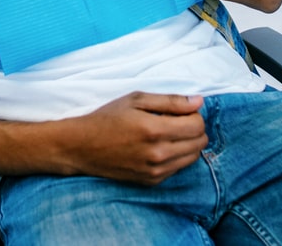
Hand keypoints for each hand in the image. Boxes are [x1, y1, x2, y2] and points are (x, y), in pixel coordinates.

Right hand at [61, 92, 205, 184]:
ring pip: (192, 158)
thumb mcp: (136, 99)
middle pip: (199, 143)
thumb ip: (171, 100)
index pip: (197, 126)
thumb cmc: (108, 118)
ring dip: (187, 144)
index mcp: (155, 130)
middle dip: (193, 129)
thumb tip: (199, 102)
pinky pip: (178, 168)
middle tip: (175, 120)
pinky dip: (176, 156)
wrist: (82, 146)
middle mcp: (158, 154)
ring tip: (168, 133)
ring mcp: (155, 171)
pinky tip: (158, 147)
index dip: (194, 114)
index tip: (181, 111)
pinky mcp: (151, 181)